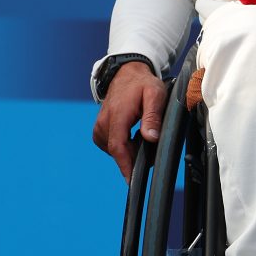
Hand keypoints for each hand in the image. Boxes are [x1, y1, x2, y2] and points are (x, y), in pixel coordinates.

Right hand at [92, 62, 167, 178]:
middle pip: (118, 151)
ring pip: (115, 150)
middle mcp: (104, 123)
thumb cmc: (142, 84)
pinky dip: (124, 146)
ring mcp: (100, 127)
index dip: (125, 166)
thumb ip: (153, 117)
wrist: (127, 74)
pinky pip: (112, 145)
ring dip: (130, 151)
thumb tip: (151, 138)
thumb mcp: (155, 95)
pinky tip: (134, 136)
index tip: (132, 181)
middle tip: (151, 150)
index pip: (118, 147)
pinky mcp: (100, 130)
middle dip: (135, 157)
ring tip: (143, 136)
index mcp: (117, 115)